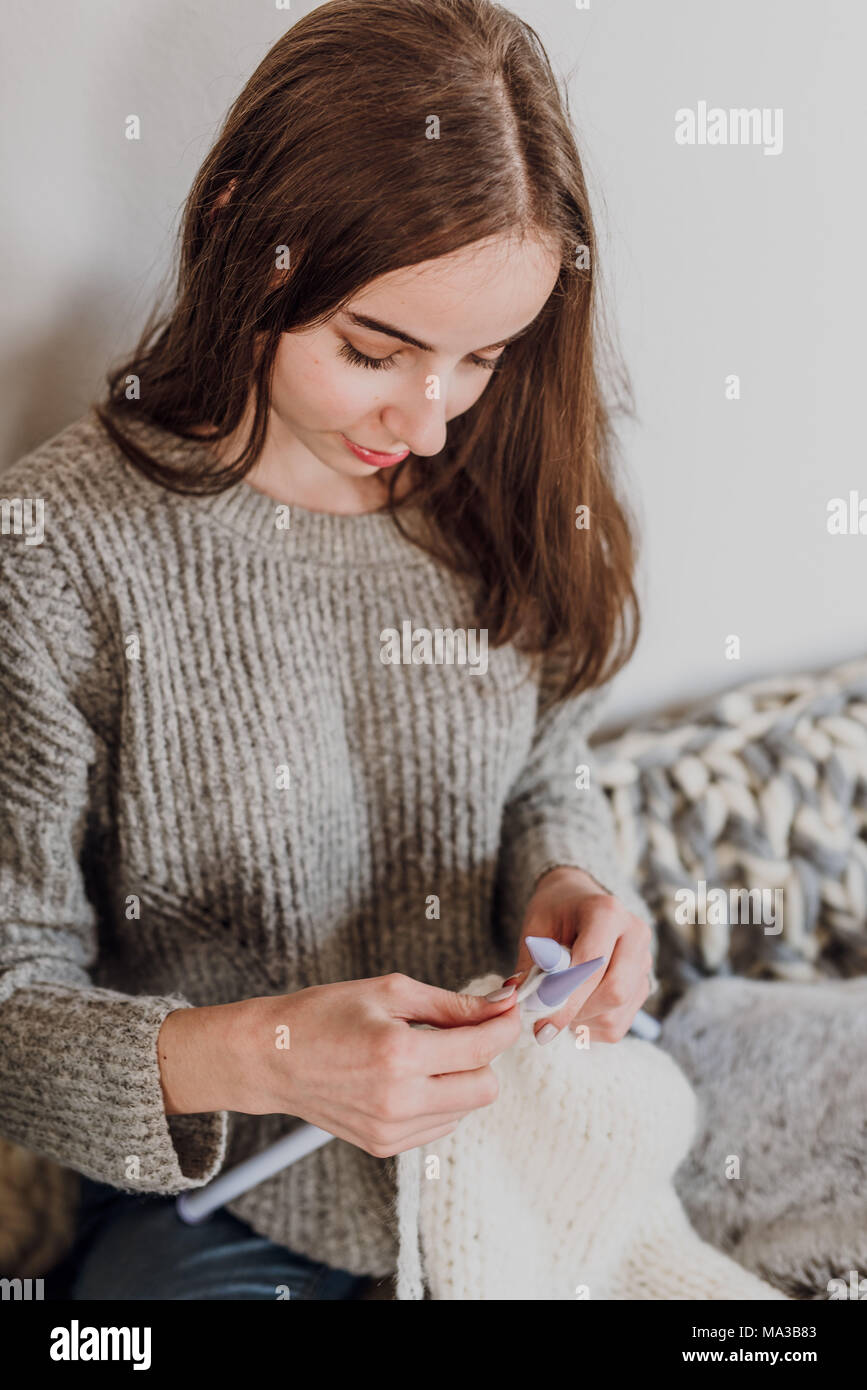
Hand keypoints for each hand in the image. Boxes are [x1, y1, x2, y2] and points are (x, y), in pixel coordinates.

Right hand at [222, 973, 522, 1156]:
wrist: (271, 1058)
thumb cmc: (325, 1013)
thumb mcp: (390, 992)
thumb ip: (452, 1004)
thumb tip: (502, 1004)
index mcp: (400, 1054)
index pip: (481, 1049)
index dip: (503, 1026)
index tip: (508, 1010)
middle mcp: (399, 1100)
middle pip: (485, 1088)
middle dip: (483, 1057)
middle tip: (461, 1032)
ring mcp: (391, 1129)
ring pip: (466, 1110)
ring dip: (460, 1080)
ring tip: (425, 1054)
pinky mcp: (383, 1146)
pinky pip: (440, 1126)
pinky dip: (440, 1101)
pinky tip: (411, 1078)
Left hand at [507, 866, 653, 1045]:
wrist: (580, 901)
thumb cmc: (555, 913)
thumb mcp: (536, 929)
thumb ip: (531, 966)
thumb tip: (522, 1002)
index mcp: (607, 912)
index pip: (592, 963)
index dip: (566, 996)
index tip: (541, 1023)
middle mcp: (635, 935)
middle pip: (614, 991)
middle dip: (576, 1011)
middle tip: (546, 1018)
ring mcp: (644, 961)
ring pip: (617, 1012)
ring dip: (581, 1021)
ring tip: (559, 1006)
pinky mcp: (644, 984)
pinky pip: (619, 1023)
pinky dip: (591, 1027)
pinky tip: (575, 1010)